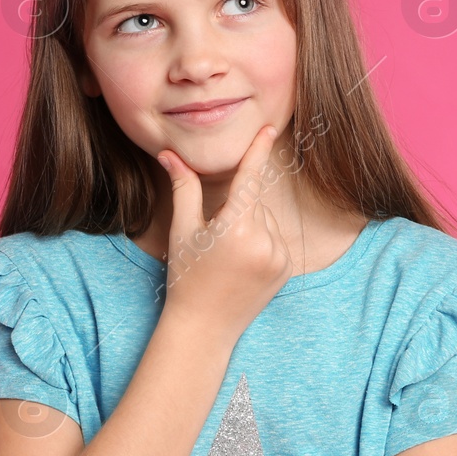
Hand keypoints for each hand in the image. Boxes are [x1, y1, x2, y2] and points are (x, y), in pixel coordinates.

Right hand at [156, 124, 292, 341]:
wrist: (205, 327)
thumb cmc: (186, 276)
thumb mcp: (183, 230)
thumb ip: (184, 188)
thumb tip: (170, 154)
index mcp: (235, 228)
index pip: (249, 178)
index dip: (258, 151)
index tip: (269, 129)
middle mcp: (263, 241)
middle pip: (254, 201)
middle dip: (236, 208)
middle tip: (215, 238)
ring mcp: (278, 256)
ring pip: (266, 219)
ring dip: (250, 225)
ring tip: (228, 256)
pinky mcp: (286, 268)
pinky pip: (276, 239)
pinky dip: (262, 241)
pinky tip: (243, 264)